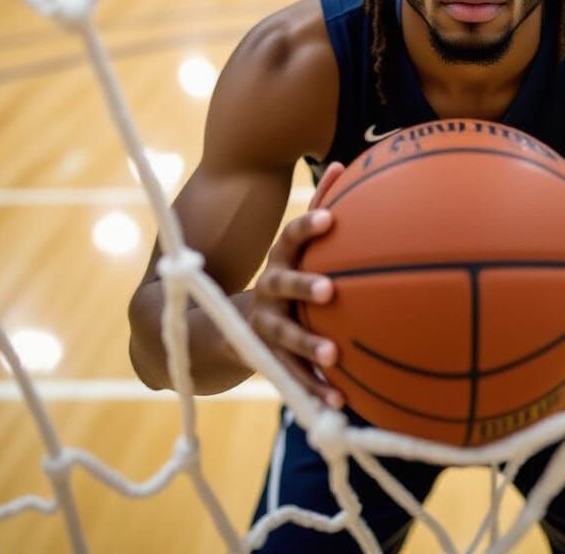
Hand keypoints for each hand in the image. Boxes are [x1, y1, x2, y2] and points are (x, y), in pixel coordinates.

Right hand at [246, 162, 345, 408]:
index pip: (291, 238)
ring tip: (335, 355)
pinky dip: (315, 390)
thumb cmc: (280, 277)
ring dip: (308, 345)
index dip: (308, 226)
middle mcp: (266, 291)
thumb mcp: (293, 247)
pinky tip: (340, 403)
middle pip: (280, 285)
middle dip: (303, 285)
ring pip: (283, 336)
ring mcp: (262, 328)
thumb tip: (347, 162)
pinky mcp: (265, 361)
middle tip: (330, 290)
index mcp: (279, 262)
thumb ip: (320, 205)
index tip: (331, 218)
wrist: (216, 328)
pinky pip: (292, 377)